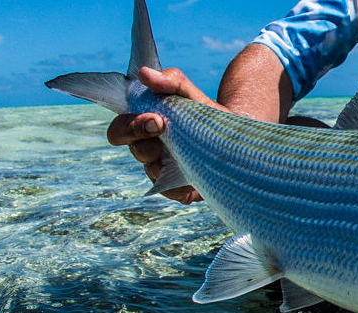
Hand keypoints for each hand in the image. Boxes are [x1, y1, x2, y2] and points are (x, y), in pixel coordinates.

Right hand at [106, 67, 229, 203]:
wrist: (237, 139)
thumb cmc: (206, 115)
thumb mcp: (192, 94)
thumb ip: (171, 81)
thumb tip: (145, 74)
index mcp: (143, 128)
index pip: (120, 130)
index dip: (129, 125)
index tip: (155, 117)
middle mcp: (149, 151)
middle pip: (135, 150)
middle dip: (145, 139)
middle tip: (163, 127)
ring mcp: (163, 172)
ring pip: (151, 170)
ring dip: (165, 158)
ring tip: (188, 148)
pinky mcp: (180, 191)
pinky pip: (172, 192)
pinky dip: (181, 184)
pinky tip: (194, 173)